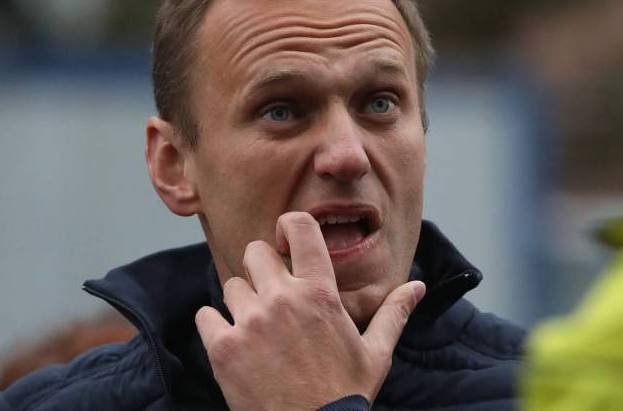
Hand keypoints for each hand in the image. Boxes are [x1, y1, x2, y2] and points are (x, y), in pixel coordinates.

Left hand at [195, 212, 425, 410]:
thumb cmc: (344, 395)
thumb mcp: (375, 353)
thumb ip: (393, 313)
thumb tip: (417, 286)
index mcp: (320, 294)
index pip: (300, 229)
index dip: (288, 227)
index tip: (285, 241)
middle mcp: (283, 299)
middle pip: (254, 252)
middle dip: (260, 269)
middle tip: (270, 295)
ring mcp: (250, 322)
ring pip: (231, 286)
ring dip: (241, 303)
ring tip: (257, 330)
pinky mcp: (223, 347)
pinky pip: (206, 315)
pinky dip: (215, 326)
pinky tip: (234, 344)